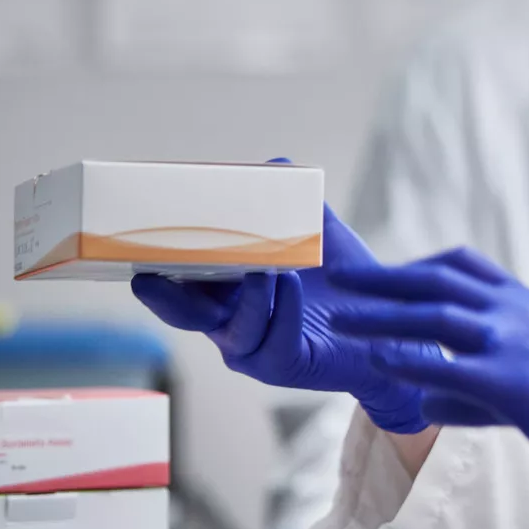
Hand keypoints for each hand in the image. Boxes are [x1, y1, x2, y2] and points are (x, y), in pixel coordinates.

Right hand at [130, 202, 431, 433]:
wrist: (392, 324)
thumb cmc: (346, 282)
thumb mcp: (319, 235)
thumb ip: (296, 203)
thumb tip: (276, 163)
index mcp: (228, 293)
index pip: (181, 282)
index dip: (158, 267)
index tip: (136, 246)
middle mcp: (232, 324)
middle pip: (186, 314)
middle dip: (168, 296)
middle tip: (152, 273)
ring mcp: (256, 349)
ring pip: (234, 329)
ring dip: (246, 296)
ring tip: (263, 268)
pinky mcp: (288, 366)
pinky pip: (275, 342)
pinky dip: (281, 312)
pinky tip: (289, 283)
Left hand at [330, 251, 528, 525]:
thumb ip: (475, 388)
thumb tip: (425, 400)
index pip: (463, 265)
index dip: (414, 266)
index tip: (379, 276)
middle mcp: (522, 313)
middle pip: (439, 280)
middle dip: (384, 279)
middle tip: (341, 281)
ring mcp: (520, 344)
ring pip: (437, 314)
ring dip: (382, 313)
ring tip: (342, 317)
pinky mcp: (517, 384)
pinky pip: (449, 365)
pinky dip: (408, 359)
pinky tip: (378, 362)